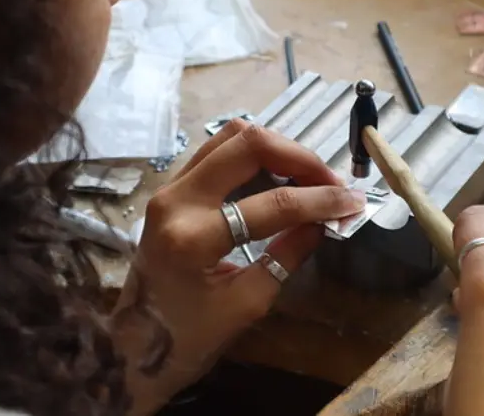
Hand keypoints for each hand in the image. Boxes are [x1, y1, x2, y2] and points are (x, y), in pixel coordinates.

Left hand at [112, 119, 366, 415]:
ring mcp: (169, 187)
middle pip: (247, 144)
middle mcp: (176, 199)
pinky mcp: (172, 187)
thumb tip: (325, 221)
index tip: (352, 203)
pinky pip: (219, 151)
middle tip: (331, 182)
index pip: (271, 203)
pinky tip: (280, 177)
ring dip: (278, 149)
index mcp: (192, 237)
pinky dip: (256, 156)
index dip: (319, 200)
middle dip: (299, 157)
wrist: (131, 346)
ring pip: (231, 137)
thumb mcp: (247, 305)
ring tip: (310, 177)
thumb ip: (287, 256)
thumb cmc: (188, 338)